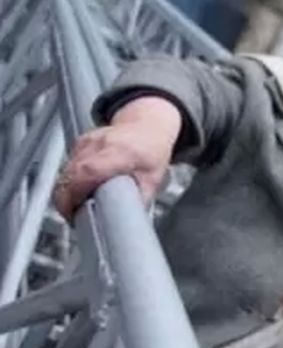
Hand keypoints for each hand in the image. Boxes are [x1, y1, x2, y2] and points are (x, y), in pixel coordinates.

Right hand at [54, 96, 181, 218]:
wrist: (148, 124)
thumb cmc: (152, 150)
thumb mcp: (153, 179)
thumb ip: (140, 200)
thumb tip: (130, 222)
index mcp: (121, 153)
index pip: (87, 172)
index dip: (75, 195)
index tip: (74, 212)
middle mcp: (101, 144)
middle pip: (70, 174)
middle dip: (66, 199)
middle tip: (74, 215)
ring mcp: (88, 141)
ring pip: (65, 171)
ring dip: (67, 190)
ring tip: (80, 202)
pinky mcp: (80, 142)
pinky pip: (68, 165)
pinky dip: (71, 179)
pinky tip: (83, 185)